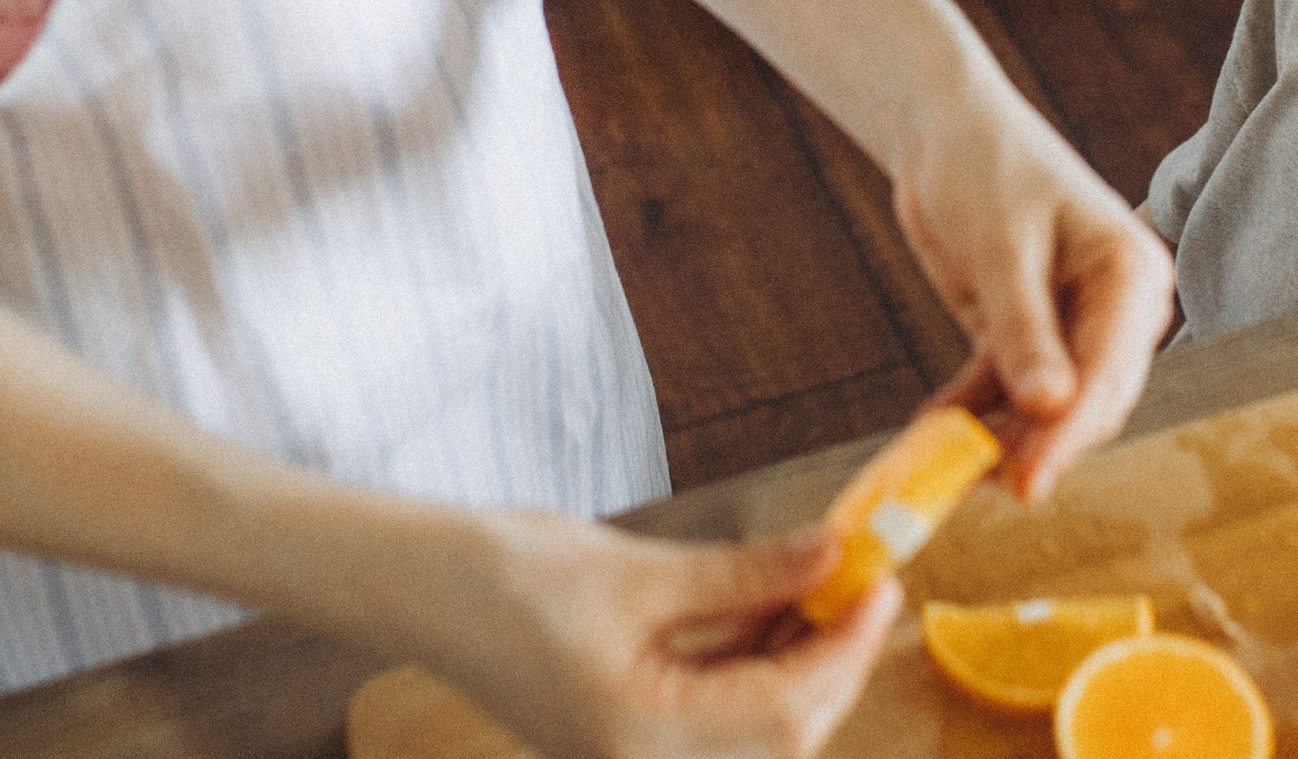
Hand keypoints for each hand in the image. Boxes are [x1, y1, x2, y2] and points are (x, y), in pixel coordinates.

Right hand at [446, 517, 900, 758]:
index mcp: (640, 737)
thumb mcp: (640, 569)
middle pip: (779, 735)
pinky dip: (753, 668)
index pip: (784, 710)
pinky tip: (774, 609)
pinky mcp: (624, 740)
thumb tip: (834, 556)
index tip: (881, 583)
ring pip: (754, 730)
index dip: (846, 647)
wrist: (415, 588)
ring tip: (823, 584)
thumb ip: (745, 575)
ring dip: (798, 663)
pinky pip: (716, 717)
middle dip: (832, 660)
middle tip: (863, 581)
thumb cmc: (505, 574)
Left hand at [895, 89, 1173, 502]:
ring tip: (940, 467)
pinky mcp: (1026, 335)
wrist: (942, 124)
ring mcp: (1072, 325)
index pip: (1110, 374)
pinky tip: (931, 432)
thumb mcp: (1001, 246)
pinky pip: (1006, 391)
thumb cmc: (983, 164)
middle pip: (1086, 403)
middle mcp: (1115, 308)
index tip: (1027, 484)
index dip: (1069, 436)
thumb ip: (1024, 330)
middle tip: (974, 486)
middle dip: (1033, 446)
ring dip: (999, 438)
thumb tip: (1051, 408)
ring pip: (1046, 409)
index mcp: (1132, 273)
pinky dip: (973, 412)